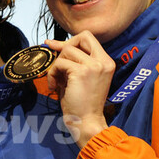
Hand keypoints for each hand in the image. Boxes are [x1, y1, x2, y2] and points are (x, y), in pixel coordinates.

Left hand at [45, 31, 115, 148]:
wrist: (86, 122)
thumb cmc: (82, 103)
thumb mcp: (81, 77)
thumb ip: (75, 61)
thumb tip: (54, 44)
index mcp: (106, 62)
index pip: (89, 38)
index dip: (72, 40)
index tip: (56, 46)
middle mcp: (103, 61)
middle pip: (82, 36)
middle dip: (64, 46)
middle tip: (57, 63)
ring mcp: (93, 66)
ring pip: (67, 50)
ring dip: (56, 65)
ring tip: (57, 81)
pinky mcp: (81, 72)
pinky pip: (59, 63)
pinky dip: (52, 74)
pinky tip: (55, 86)